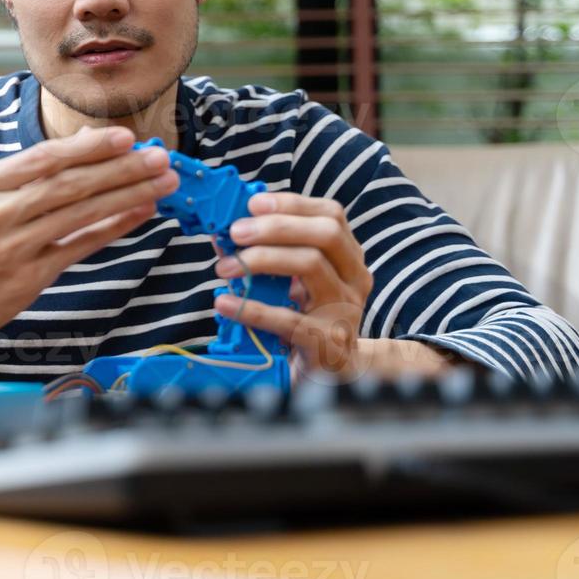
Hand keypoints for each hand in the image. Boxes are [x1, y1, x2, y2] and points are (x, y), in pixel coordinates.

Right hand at [0, 126, 179, 360]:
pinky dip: (113, 228)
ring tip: (162, 182)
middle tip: (158, 157)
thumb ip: (25, 175)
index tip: (125, 136)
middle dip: (119, 167)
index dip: (87, 147)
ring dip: (127, 194)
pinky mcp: (28, 277)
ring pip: (80, 213)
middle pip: (67, 183)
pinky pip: (79, 246)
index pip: (43, 158)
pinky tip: (140, 213)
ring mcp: (11, 246)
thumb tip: (85, 146)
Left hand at [212, 192, 371, 375]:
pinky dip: (252, 309)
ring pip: (310, 265)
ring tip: (225, 268)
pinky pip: (288, 318)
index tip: (253, 204)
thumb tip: (223, 232)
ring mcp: (345, 309)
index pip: (331, 214)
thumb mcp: (291, 282)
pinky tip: (225, 304)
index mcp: (348, 257)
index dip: (292, 204)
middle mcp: (354, 278)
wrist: (330, 374)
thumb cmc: (306, 318)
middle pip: (325, 234)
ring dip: (261, 260)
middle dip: (276, 227)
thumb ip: (266, 254)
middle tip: (235, 233)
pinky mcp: (328, 341)